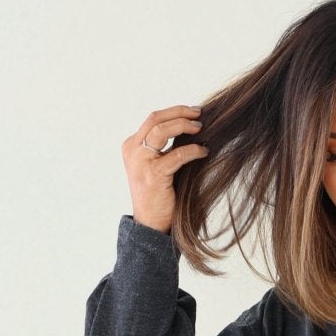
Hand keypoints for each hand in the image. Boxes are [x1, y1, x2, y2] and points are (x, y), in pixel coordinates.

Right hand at [122, 103, 209, 234]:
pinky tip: (203, 151)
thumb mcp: (156, 164)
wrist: (150, 223)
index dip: (175, 111)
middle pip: (156, 119)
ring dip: (184, 125)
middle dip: (180, 112)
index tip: (193, 112)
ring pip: (162, 130)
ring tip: (200, 128)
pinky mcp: (153, 174)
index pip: (153, 119)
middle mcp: (133, 151)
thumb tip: (189, 126)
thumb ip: (164, 146)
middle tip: (199, 115)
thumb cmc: (158, 195)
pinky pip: (177, 154)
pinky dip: (193, 150)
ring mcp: (141, 162)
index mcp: (131, 146)